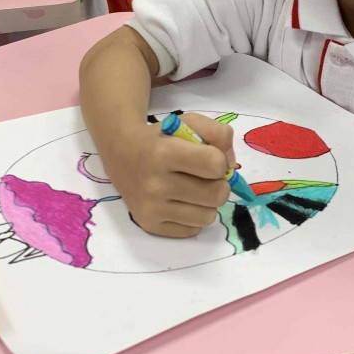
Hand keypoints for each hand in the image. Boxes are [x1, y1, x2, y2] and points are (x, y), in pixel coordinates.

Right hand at [101, 112, 233, 238]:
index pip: (215, 165)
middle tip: (206, 177)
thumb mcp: (189, 122)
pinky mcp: (149, 225)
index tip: (209, 158)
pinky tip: (182, 202)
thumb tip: (231, 167)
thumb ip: (219, 134)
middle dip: (219, 184)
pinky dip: (194, 217)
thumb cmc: (161, 137)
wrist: (121, 152)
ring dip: (207, 203)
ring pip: (208, 217)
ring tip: (194, 190)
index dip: (220, 161)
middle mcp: (155, 184)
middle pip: (216, 195)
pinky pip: (192, 231)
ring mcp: (151, 208)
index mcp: (164, 153)